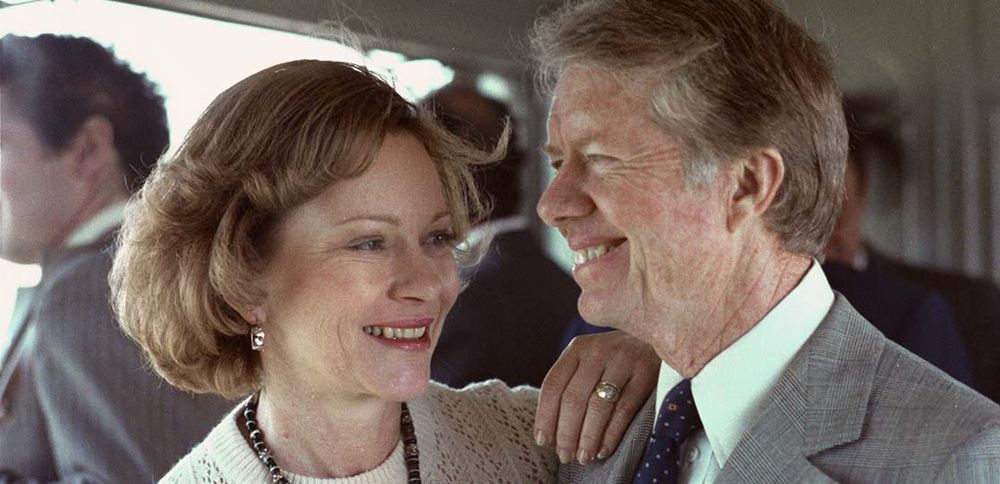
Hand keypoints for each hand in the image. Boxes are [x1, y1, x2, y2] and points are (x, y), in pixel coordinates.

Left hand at [534, 330, 658, 464]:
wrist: (657, 335)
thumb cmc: (615, 357)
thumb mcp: (590, 359)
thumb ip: (571, 382)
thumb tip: (552, 430)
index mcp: (577, 348)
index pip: (553, 385)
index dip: (545, 416)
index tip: (543, 441)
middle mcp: (597, 351)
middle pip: (574, 398)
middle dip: (567, 433)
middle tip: (565, 455)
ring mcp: (623, 360)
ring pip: (598, 406)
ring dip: (588, 437)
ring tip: (584, 457)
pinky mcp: (646, 372)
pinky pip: (624, 409)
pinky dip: (612, 433)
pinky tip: (604, 449)